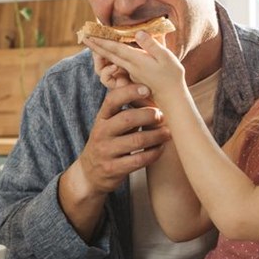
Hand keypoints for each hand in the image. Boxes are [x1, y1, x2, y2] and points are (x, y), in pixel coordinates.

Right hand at [72, 82, 169, 197]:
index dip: (130, 92)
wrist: (90, 173)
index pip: (112, 100)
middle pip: (127, 118)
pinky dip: (154, 153)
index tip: (147, 89)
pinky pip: (139, 160)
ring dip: (157, 135)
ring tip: (167, 133)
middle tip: (161, 116)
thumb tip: (147, 85)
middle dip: (149, 115)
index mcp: (101, 118)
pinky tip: (160, 148)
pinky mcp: (114, 169)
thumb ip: (124, 109)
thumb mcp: (109, 124)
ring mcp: (106, 152)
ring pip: (137, 140)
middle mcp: (101, 133)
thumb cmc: (108, 142)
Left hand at [84, 34, 185, 108]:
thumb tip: (139, 32)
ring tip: (94, 43)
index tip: (90, 35)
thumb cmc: (172, 76)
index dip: (103, 41)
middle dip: (96, 46)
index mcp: (136, 60)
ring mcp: (131, 73)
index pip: (115, 49)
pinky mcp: (134, 77)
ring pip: (113, 60)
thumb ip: (152, 45)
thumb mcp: (166, 57)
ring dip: (102, 52)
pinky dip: (112, 57)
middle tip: (84, 37)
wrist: (171, 98)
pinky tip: (110, 53)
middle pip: (109, 55)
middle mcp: (130, 67)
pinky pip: (119, 64)